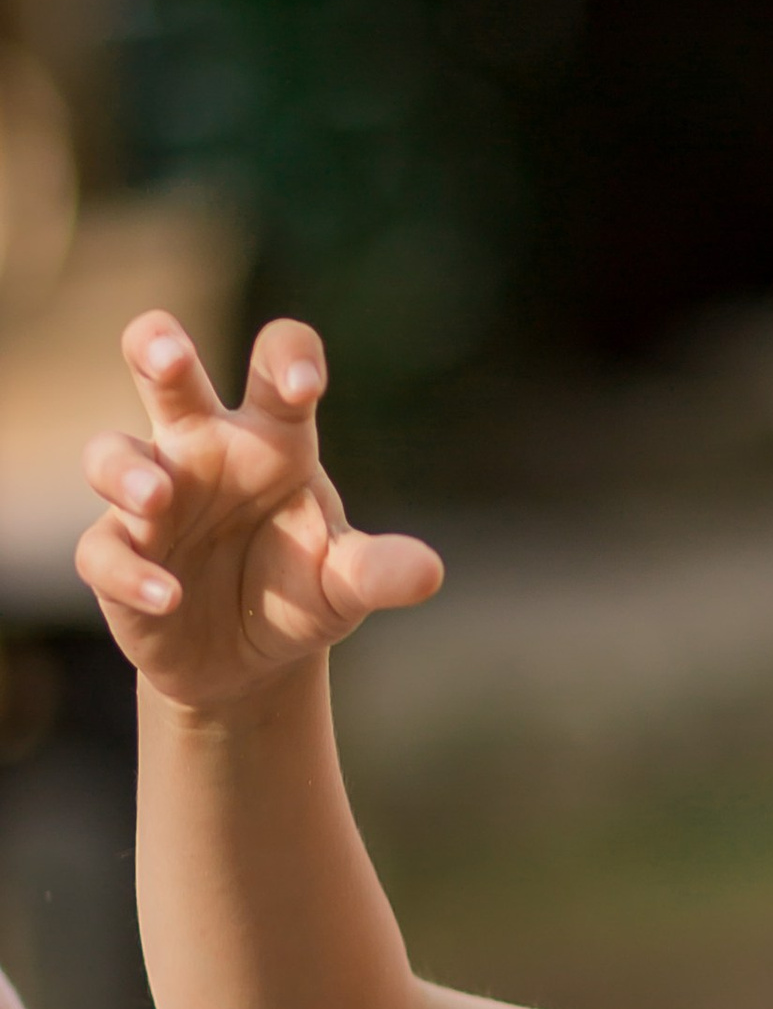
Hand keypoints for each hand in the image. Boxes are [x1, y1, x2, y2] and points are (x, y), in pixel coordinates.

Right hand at [76, 313, 441, 708]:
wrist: (250, 661)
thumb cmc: (299, 590)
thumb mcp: (345, 584)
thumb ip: (378, 571)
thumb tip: (430, 573)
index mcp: (270, 438)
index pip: (276, 368)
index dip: (287, 360)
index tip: (302, 385)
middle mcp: (202, 451)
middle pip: (165, 374)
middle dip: (157, 348)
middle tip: (165, 354)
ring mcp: (151, 499)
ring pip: (113, 454)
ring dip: (128, 471)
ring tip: (157, 497)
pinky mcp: (118, 555)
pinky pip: (105, 551)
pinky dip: (132, 572)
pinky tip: (168, 596)